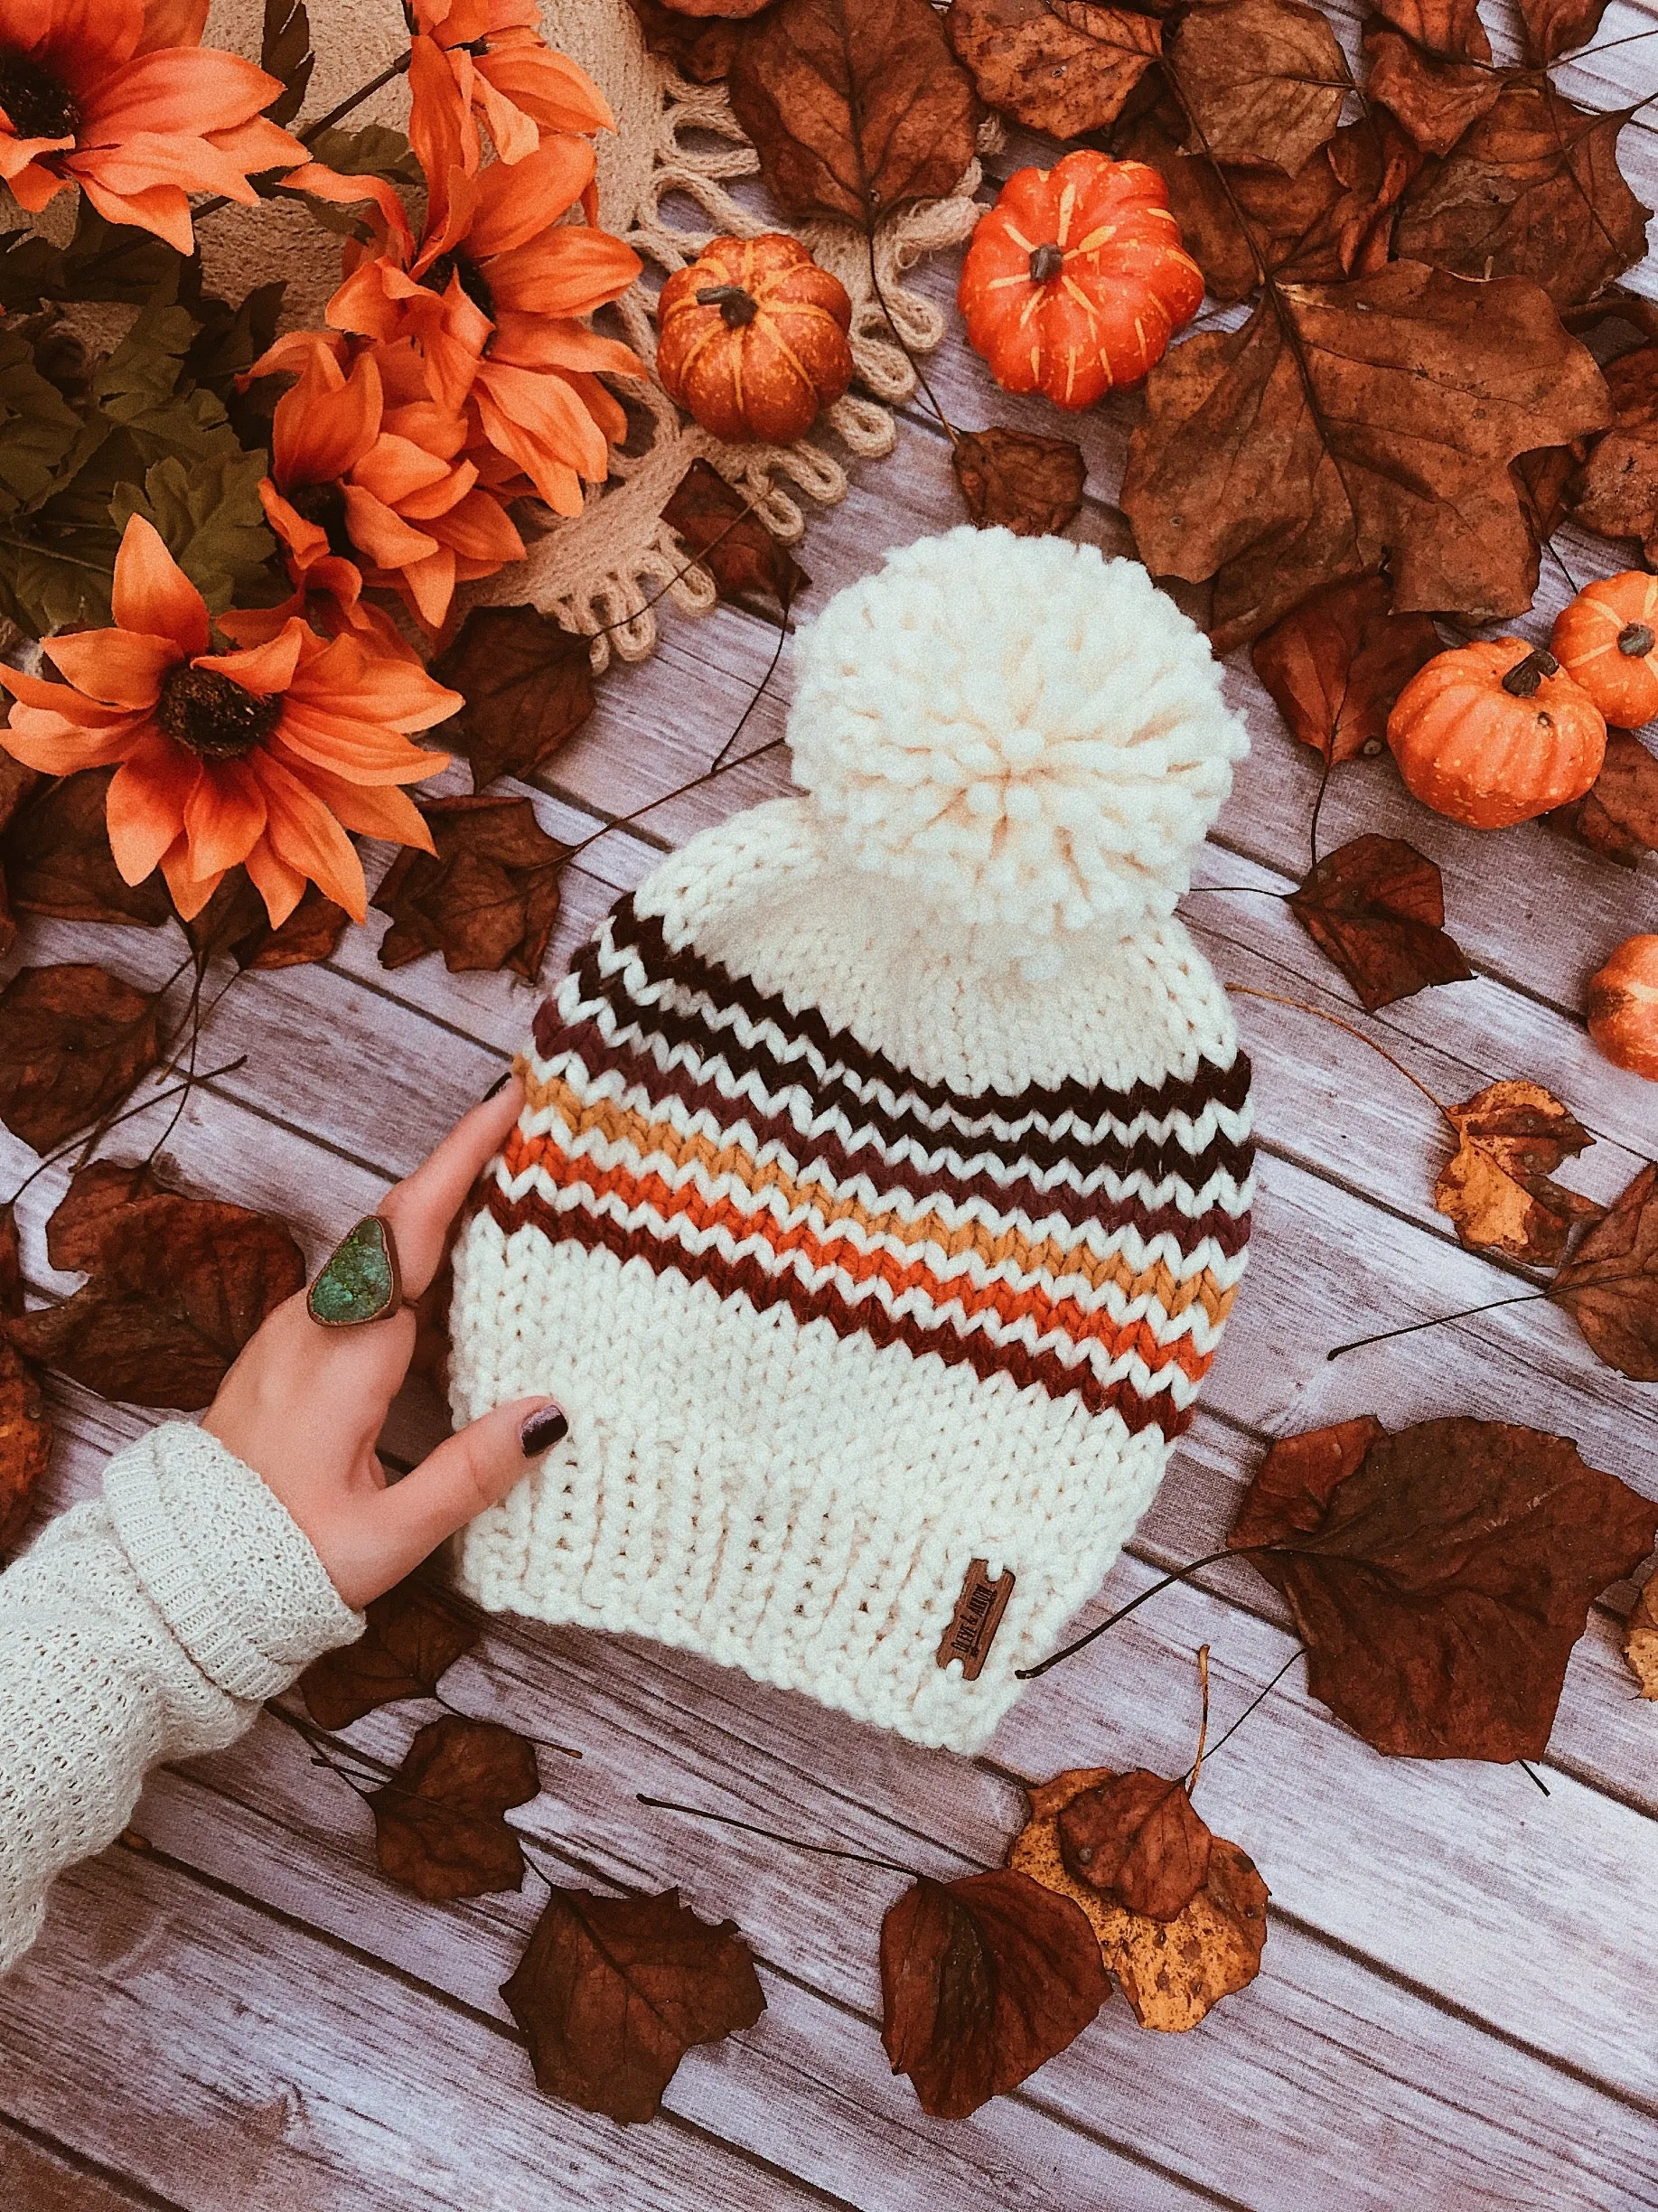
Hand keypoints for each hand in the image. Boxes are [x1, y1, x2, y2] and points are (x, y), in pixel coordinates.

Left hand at [203, 1079, 561, 1609]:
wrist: (180, 1579)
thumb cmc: (280, 1560)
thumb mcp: (388, 1536)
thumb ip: (470, 1474)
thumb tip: (551, 1412)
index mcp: (343, 1353)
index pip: (412, 1229)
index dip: (462, 1160)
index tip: (508, 1100)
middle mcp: (316, 1324)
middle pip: (401, 1223)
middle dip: (468, 1168)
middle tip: (541, 1134)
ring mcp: (298, 1331)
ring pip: (383, 1252)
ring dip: (447, 1215)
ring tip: (523, 1195)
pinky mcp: (294, 1350)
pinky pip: (366, 1284)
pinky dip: (420, 1260)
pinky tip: (464, 1277)